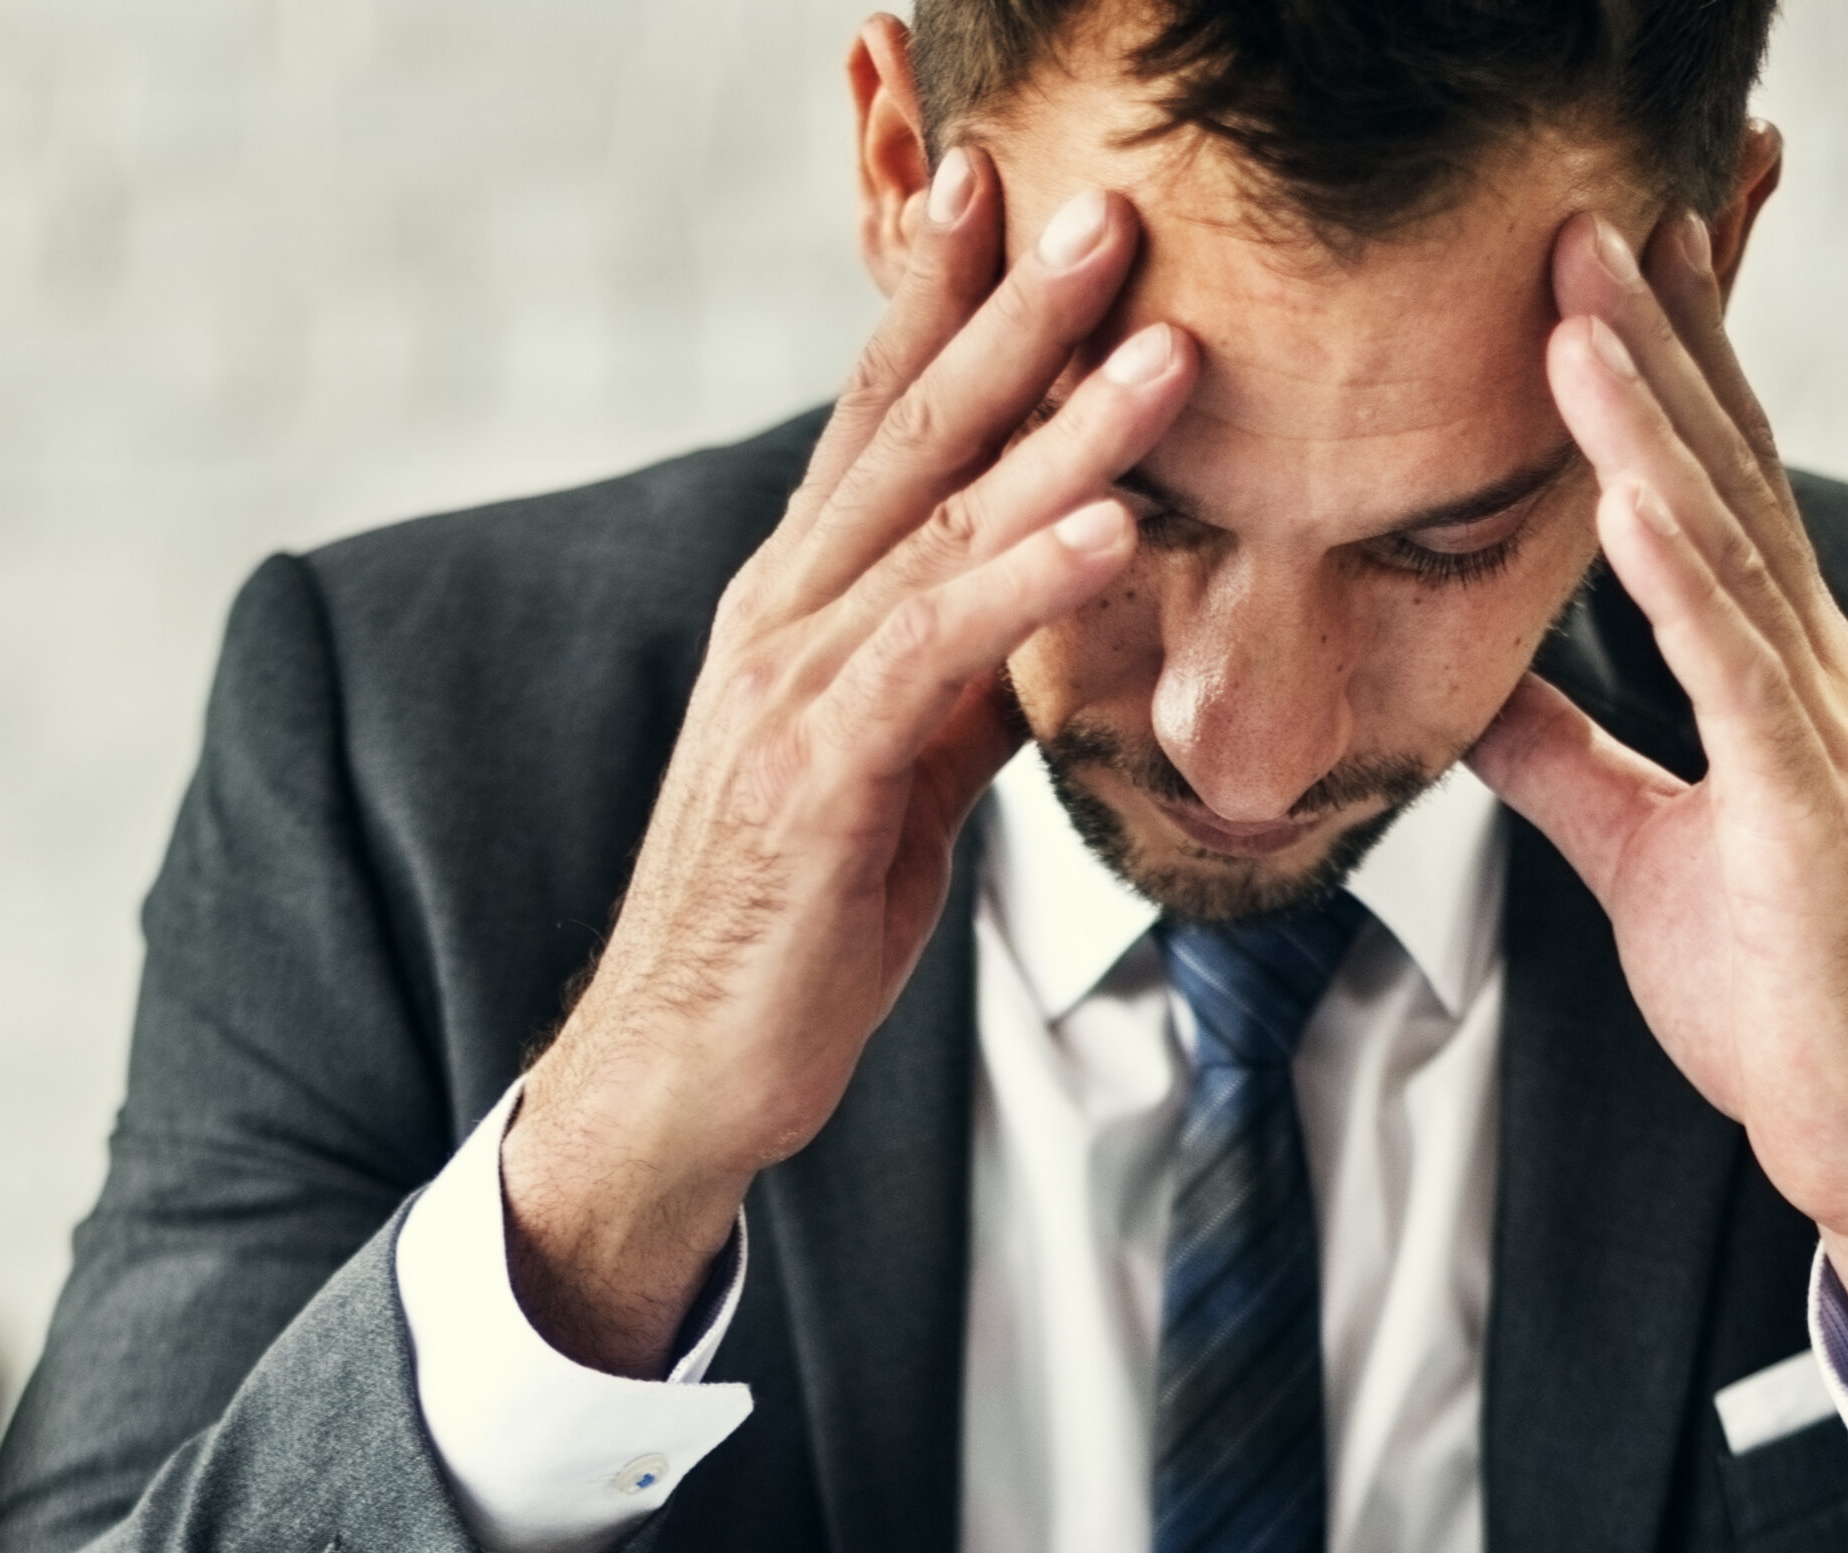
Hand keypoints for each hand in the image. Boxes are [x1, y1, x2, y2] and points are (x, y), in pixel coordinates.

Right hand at [506, 158, 1192, 1374]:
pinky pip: (935, 655)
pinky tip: (1113, 529)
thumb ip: (965, 669)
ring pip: (940, 527)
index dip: (944, 301)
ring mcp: (791, 689)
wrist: (683, 1069)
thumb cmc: (793, 925)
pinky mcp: (819, 774)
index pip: (881, 421)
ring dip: (1061, 432)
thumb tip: (1066, 589)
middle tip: (1107, 206)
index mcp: (797, 603)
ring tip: (1165, 351)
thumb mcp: (900, 771)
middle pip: (910, 434)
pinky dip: (1027, 583)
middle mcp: (782, 617)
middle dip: (1013, 312)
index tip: (1011, 189)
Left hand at [1470, 211, 1847, 1437]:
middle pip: (1728, 475)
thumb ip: (1569, 761)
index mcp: (1778, 679)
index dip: (1660, 374)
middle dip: (1658, 342)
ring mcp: (1822, 735)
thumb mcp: (1639, 853)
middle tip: (1591, 213)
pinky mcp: (1812, 811)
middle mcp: (1813, 677)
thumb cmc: (1782, 1002)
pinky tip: (1629, 491)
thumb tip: (1477, 689)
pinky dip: (1682, 571)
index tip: (1603, 262)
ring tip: (1579, 311)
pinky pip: (1738, 668)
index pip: (1713, 494)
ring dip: (1651, 422)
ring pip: (1728, 543)